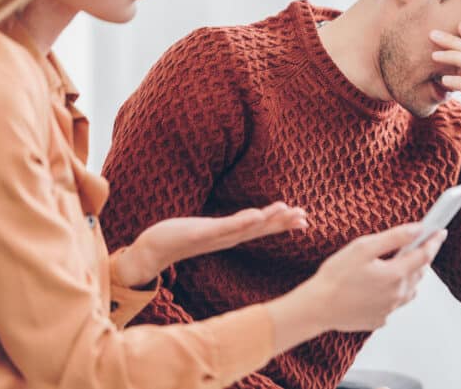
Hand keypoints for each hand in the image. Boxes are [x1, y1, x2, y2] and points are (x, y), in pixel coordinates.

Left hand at [115, 202, 307, 286]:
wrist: (154, 249)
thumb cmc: (182, 237)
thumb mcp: (210, 230)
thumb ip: (227, 226)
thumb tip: (242, 220)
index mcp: (231, 235)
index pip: (262, 228)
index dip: (284, 224)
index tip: (306, 219)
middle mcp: (227, 238)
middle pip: (260, 229)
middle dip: (282, 222)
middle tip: (305, 217)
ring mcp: (214, 237)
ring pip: (246, 228)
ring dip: (266, 220)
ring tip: (285, 211)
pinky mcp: (199, 234)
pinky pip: (224, 228)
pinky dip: (241, 222)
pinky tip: (254, 216)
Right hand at [309, 224, 445, 330]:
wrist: (317, 307)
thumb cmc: (336, 275)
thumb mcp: (363, 247)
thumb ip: (394, 237)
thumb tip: (417, 229)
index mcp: (395, 274)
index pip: (424, 255)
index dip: (434, 241)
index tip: (440, 232)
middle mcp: (397, 295)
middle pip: (419, 272)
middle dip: (420, 257)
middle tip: (413, 245)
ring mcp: (389, 309)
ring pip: (409, 290)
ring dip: (408, 276)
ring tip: (394, 265)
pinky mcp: (379, 319)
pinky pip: (393, 303)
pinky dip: (392, 292)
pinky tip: (376, 286)